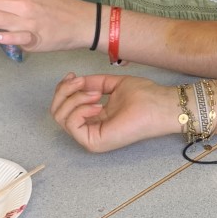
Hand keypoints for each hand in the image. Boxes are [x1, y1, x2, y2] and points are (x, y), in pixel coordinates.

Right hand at [50, 73, 177, 151]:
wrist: (160, 105)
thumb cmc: (144, 95)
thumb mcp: (113, 84)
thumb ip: (93, 83)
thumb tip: (75, 80)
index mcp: (93, 116)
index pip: (64, 106)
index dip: (63, 88)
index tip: (72, 75)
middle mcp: (89, 127)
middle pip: (56, 112)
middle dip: (63, 91)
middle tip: (80, 81)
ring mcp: (90, 136)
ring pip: (60, 117)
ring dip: (74, 98)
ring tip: (96, 94)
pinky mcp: (93, 142)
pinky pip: (71, 124)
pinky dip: (79, 109)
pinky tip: (97, 104)